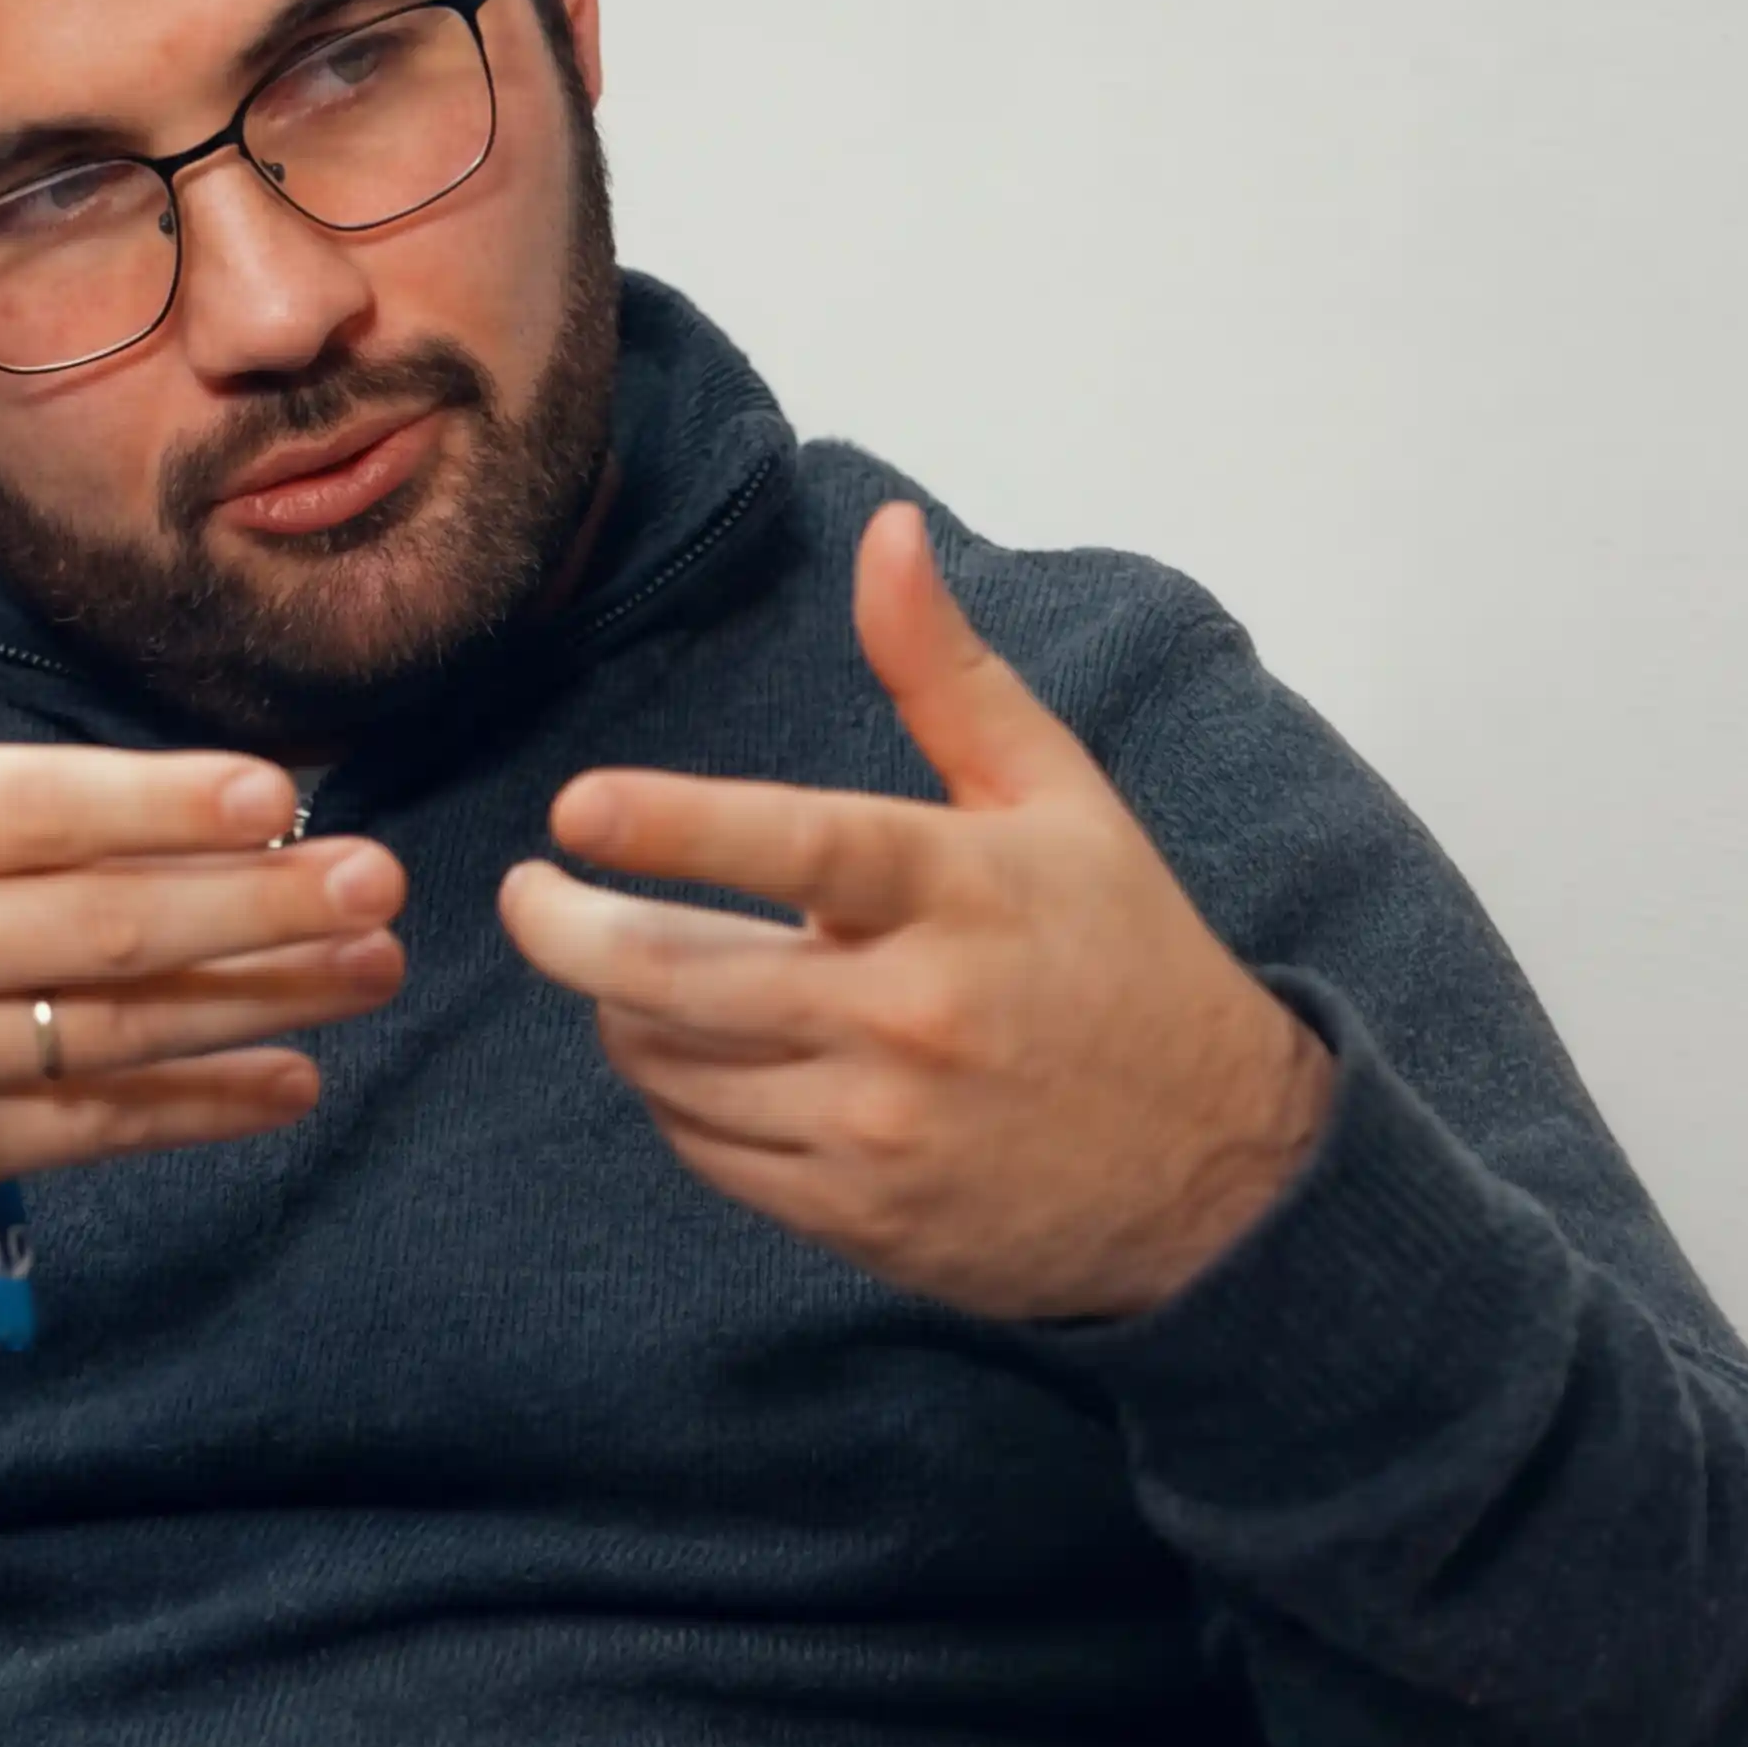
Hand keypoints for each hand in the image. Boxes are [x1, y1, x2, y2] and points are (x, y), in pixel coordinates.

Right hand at [0, 736, 406, 1233]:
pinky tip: (290, 1079)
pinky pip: (101, 1129)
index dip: (165, 804)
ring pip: (125, 1031)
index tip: (278, 794)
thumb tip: (133, 794)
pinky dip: (203, 1106)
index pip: (37, 811)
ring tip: (371, 966)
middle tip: (374, 878)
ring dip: (266, 1002)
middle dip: (259, 904)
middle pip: (107, 926)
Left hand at [498, 501, 1332, 1319]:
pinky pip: (706, 1150)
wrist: (1220, 1170)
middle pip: (682, 979)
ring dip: (624, 1011)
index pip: (801, 850)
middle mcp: (915, 1014)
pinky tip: (695, 1055)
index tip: (576, 810)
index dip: (677, 828)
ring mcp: (883, 1127)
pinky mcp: (860, 1215)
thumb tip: (885, 531)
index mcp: (964, 892)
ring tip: (628, 967)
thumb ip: (948, 673)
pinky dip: (675, 1096)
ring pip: (674, 1066)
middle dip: (568, 933)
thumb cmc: (1123, 956)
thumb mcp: (1060, 798)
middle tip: (527, 894)